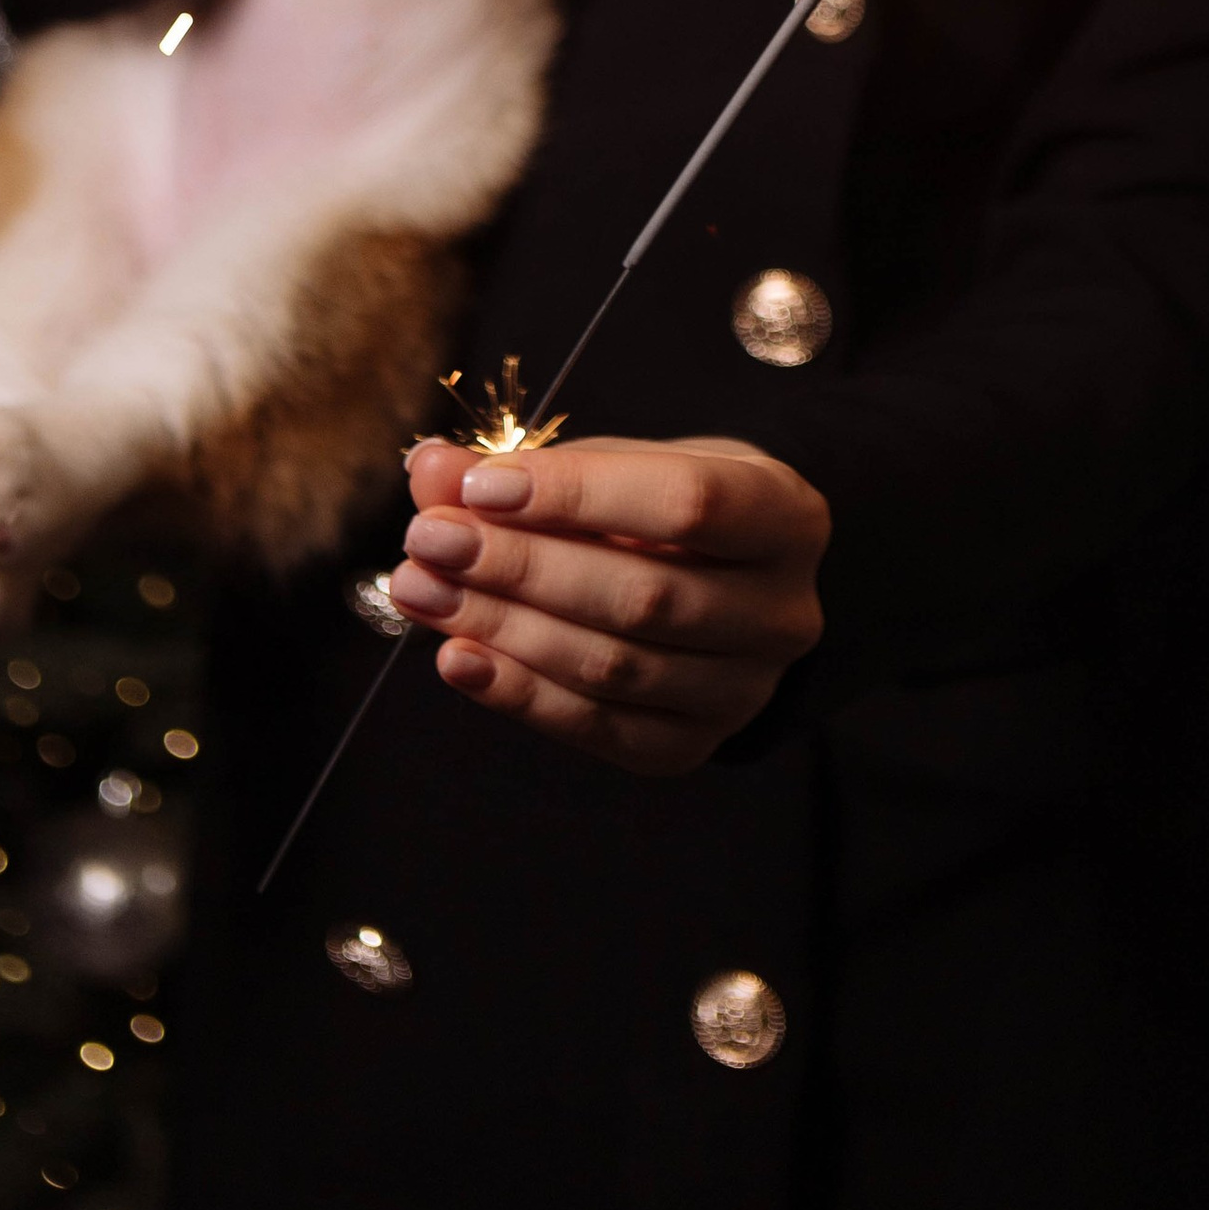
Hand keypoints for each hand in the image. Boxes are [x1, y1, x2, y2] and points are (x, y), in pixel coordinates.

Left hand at [386, 433, 828, 773]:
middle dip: (520, 566)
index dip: (577, 495)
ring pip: (614, 667)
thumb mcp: (622, 465)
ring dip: (502, 628)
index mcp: (786, 518)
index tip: (480, 484)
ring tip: (421, 588)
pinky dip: (519, 695)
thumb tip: (433, 469)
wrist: (730, 584)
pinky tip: (455, 658)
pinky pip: (599, 729)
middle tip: (429, 538)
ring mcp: (745, 691)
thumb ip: (532, 468)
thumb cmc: (669, 510)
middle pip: (643, 596)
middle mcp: (782, 613)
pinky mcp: (694, 745)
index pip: (686, 505)